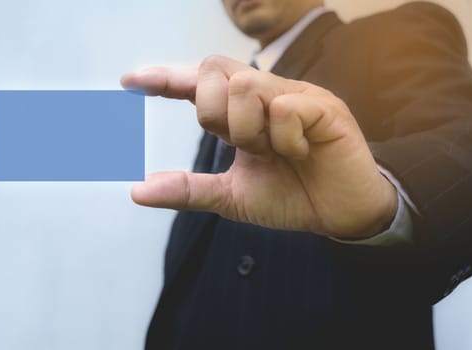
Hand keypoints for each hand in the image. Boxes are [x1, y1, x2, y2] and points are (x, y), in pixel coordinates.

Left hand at [121, 55, 396, 237]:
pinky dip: (285, 139)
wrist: (341, 215)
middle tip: (243, 145)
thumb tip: (138, 189)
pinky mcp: (324, 107)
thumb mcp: (232, 196)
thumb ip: (189, 189)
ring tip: (275, 152)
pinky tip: (301, 154)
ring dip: (249, 130)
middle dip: (213, 113)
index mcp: (245, 112)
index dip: (165, 78)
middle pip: (214, 71)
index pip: (199, 83)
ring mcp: (296, 96)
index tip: (129, 81)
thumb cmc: (292, 197)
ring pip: (246, 85)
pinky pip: (286, 108)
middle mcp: (268, 95)